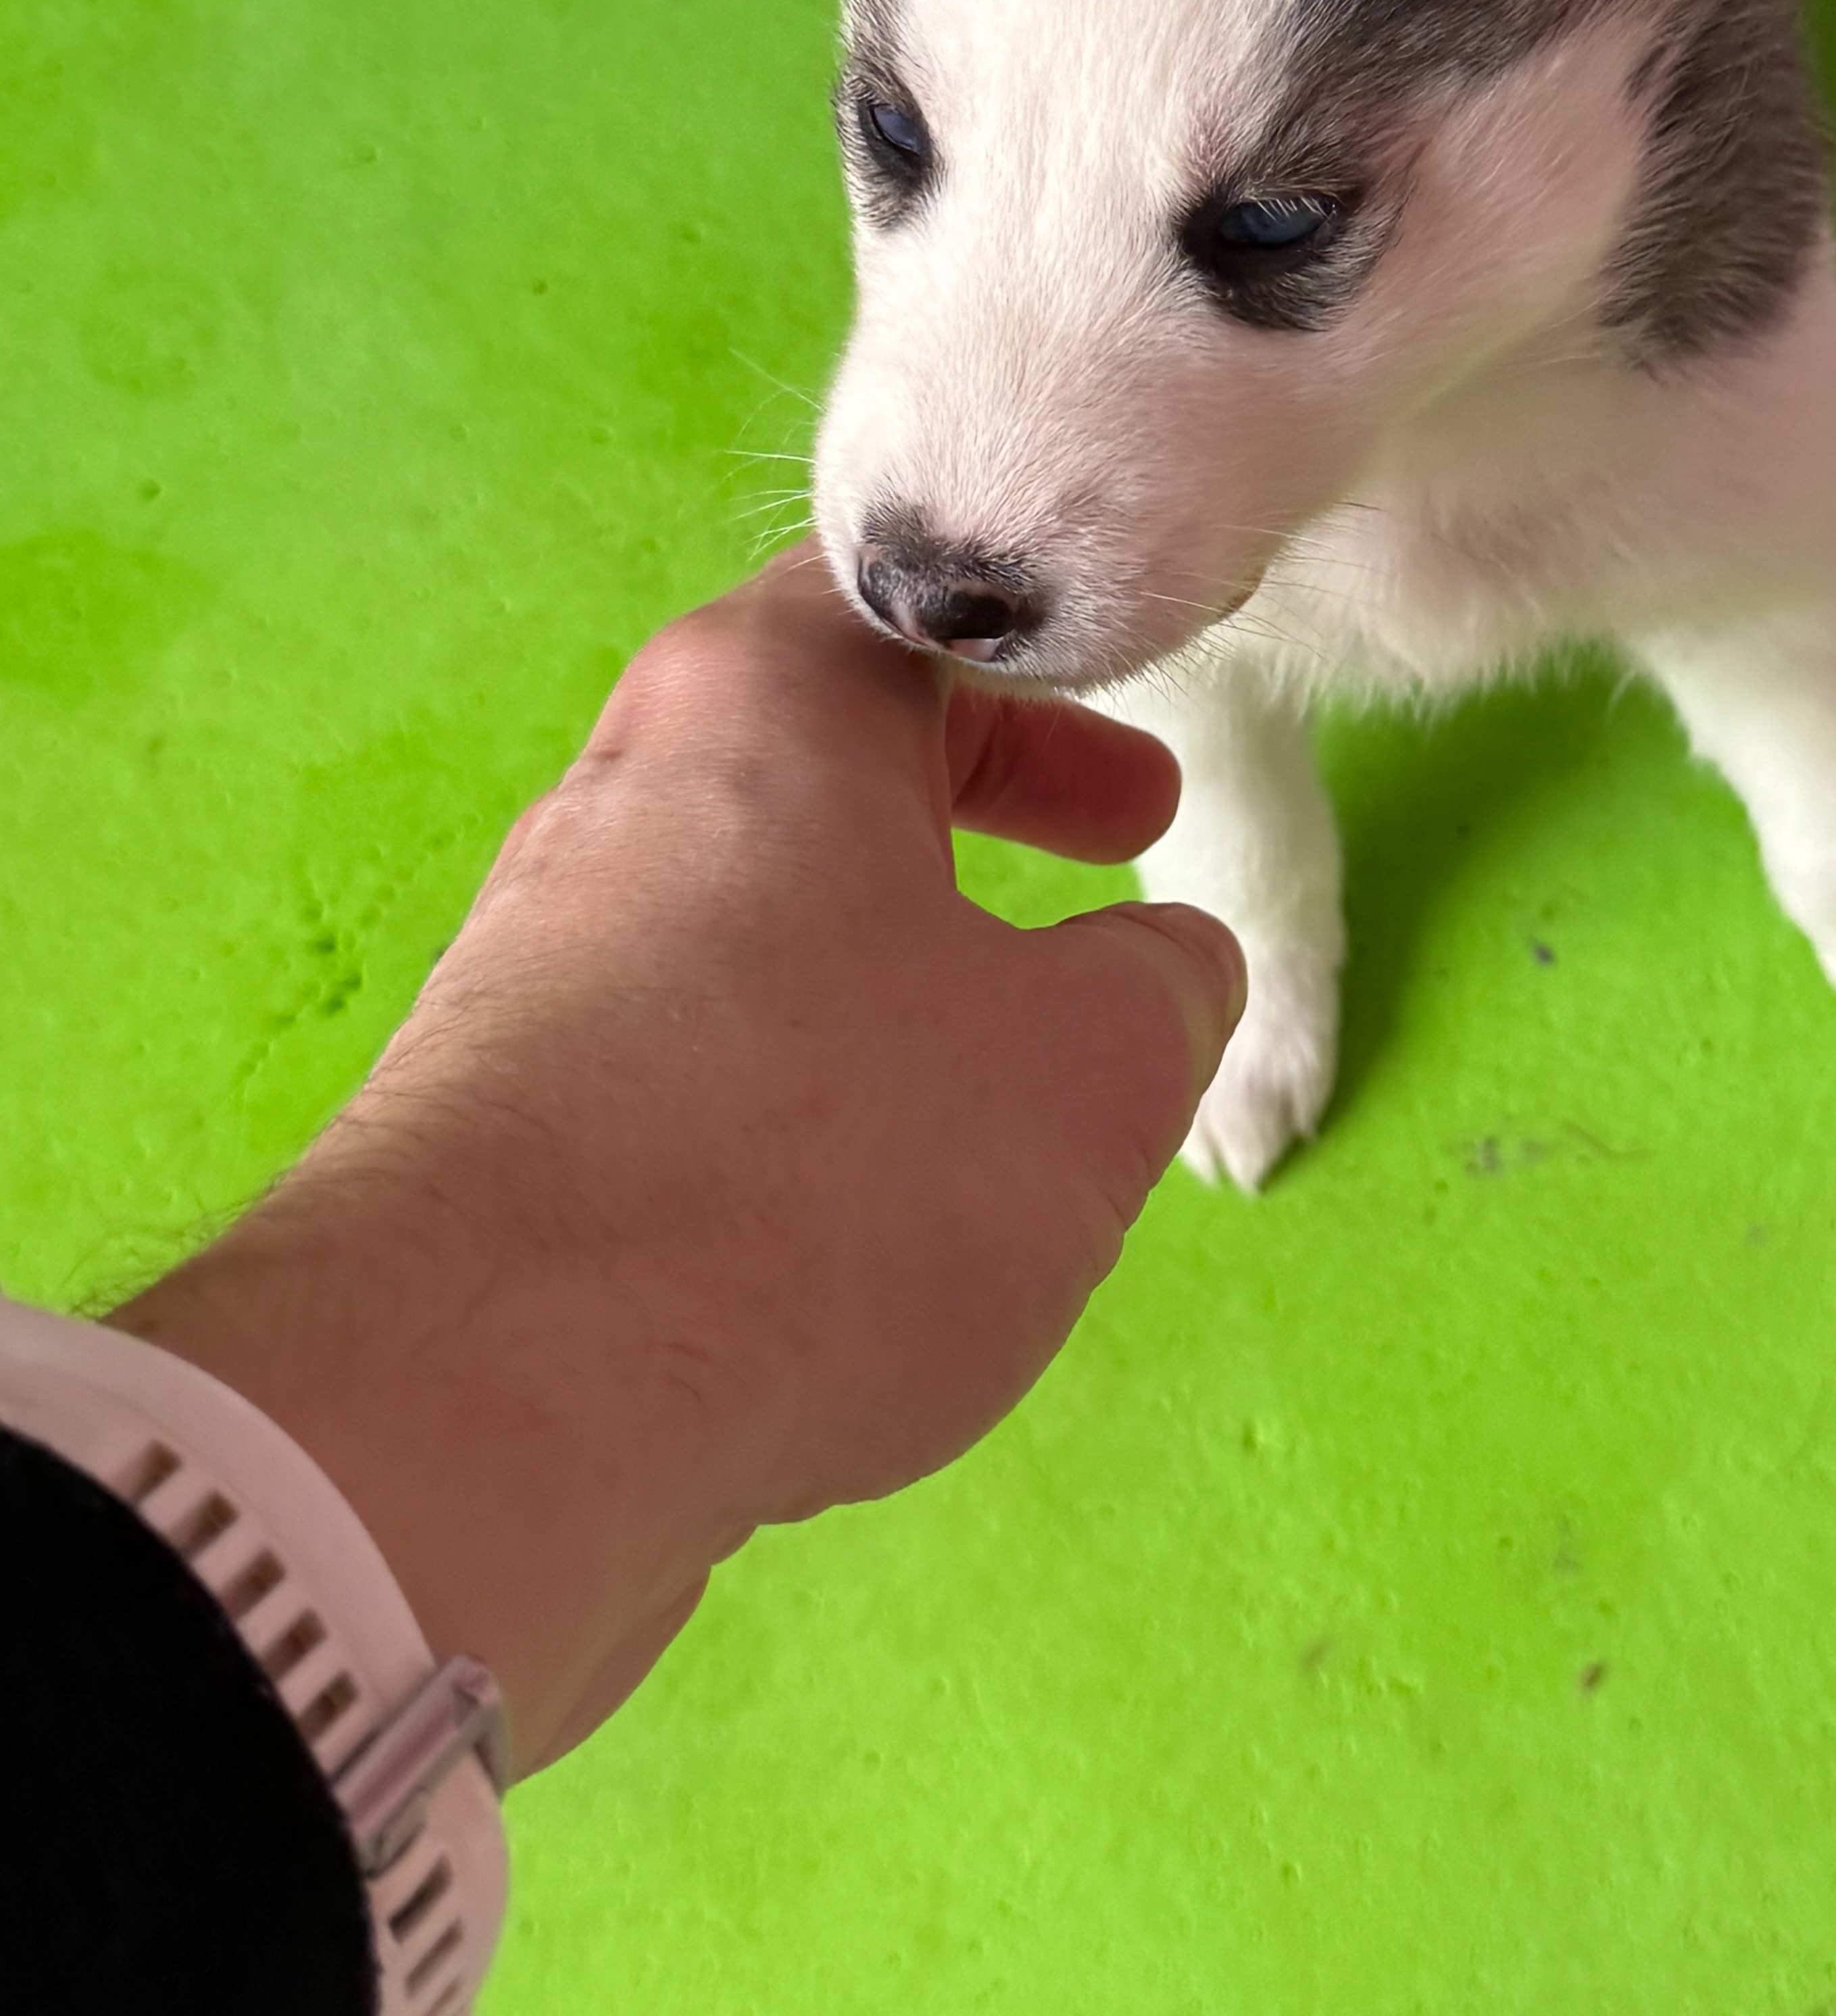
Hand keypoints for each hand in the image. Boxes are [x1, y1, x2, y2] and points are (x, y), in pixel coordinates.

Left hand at [116, 555, 1243, 1767]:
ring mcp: (536, 968)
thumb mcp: (1089, 1070)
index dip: (1051, 664)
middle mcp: (620, 801)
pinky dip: (796, 1095)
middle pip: (821, 760)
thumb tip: (1166, 966)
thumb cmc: (825, 1168)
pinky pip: (684, 1064)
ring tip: (1010, 1069)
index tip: (1135, 750)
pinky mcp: (493, 1125)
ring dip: (890, 968)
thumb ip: (1162, 991)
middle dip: (976, 807)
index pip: (907, 609)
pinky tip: (862, 1217)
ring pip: (755, 923)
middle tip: (1115, 844)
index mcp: (758, 706)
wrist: (489, 1406)